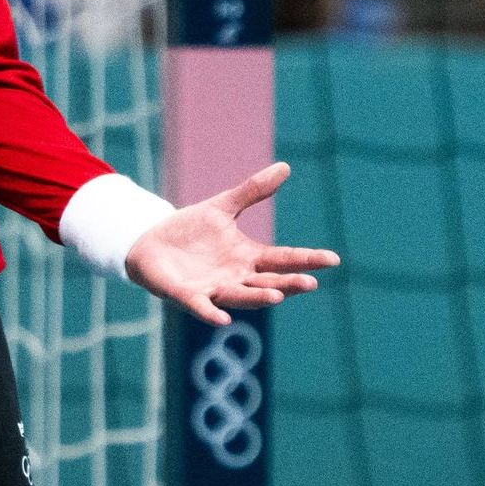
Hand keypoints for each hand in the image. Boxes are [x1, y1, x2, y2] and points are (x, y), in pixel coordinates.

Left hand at [124, 163, 338, 325]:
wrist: (151, 243)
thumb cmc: (191, 230)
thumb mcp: (222, 206)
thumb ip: (252, 192)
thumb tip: (284, 167)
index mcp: (248, 258)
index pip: (283, 259)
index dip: (307, 259)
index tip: (333, 259)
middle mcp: (236, 278)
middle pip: (268, 282)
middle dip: (289, 284)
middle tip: (311, 282)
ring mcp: (213, 288)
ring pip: (240, 296)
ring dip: (258, 298)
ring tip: (277, 296)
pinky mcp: (187, 295)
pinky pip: (201, 306)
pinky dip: (211, 312)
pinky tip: (223, 318)